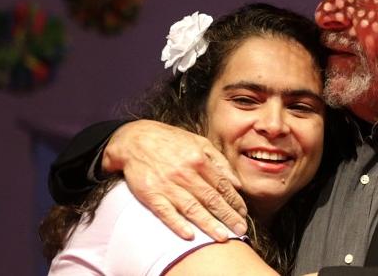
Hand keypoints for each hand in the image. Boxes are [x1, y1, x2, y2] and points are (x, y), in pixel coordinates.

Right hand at [102, 120, 247, 240]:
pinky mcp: (150, 194)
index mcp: (199, 160)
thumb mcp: (199, 142)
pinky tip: (190, 235)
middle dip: (228, 216)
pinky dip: (178, 224)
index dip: (235, 201)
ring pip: (192, 208)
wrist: (134, 139)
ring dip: (209, 224)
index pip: (222, 185)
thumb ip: (219, 161)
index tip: (243, 213)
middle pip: (211, 199)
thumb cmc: (170, 141)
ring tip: (223, 237)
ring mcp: (167, 185)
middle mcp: (185, 173)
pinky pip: (166, 212)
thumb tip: (236, 182)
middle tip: (241, 230)